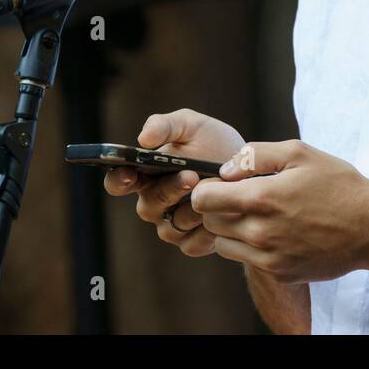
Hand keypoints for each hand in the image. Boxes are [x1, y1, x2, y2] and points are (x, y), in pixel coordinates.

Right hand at [102, 109, 245, 256]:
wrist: (251, 168)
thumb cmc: (213, 143)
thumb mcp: (192, 125)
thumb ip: (165, 125)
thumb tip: (143, 139)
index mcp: (145, 174)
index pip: (118, 182)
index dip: (118, 180)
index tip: (130, 172)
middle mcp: (153, 202)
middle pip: (147, 206)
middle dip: (169, 191)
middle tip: (191, 175)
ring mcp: (171, 225)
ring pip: (172, 226)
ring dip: (193, 209)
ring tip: (215, 192)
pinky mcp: (192, 243)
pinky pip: (192, 244)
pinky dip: (208, 229)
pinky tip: (223, 212)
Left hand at [190, 139, 368, 282]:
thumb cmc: (338, 185)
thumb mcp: (299, 153)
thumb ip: (254, 155)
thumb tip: (225, 170)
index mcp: (261, 198)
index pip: (203, 199)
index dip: (206, 187)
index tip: (220, 183)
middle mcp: (260, 232)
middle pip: (209, 222)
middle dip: (216, 207)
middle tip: (238, 197)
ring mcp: (269, 257)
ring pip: (223, 244)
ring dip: (230, 229)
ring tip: (256, 215)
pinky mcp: (279, 273)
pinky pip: (247, 260)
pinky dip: (251, 246)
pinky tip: (274, 231)